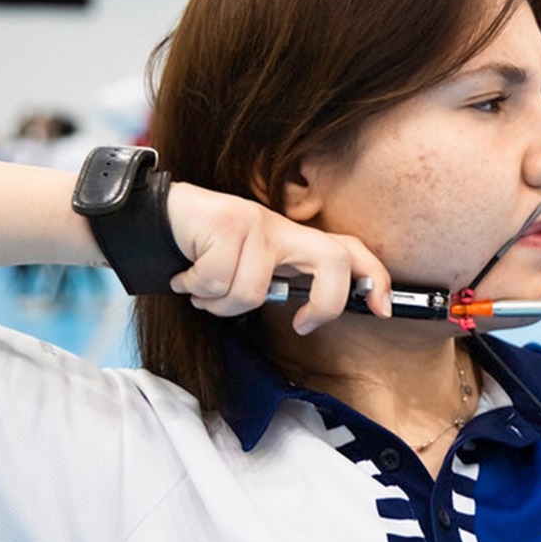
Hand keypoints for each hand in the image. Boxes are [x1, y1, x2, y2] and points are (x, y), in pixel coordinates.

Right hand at [165, 183, 391, 334]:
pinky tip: (186, 276)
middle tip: (302, 325)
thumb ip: (281, 283)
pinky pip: (217, 279)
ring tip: (204, 291)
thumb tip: (311, 317)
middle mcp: (283, 228)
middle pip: (332, 260)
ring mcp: (257, 222)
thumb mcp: (254, 269)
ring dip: (221, 304)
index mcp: (295, 241)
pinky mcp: (227, 221)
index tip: (383, 310)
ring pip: (253, 290)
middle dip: (326, 303)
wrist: (157, 216)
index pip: (350, 251)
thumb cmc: (209, 250)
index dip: (375, 278)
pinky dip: (196, 288)